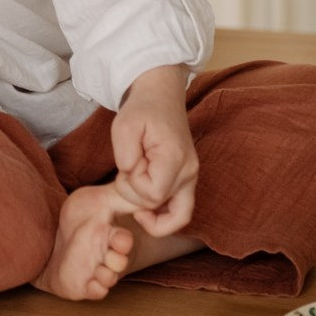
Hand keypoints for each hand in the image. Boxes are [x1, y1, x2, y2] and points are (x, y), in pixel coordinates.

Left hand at [110, 90, 198, 236]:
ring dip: (150, 209)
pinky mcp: (188, 181)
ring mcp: (192, 178)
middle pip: (161, 206)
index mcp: (175, 158)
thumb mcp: (124, 125)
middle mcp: (189, 172)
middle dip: (136, 193)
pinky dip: (162, 213)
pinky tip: (144, 198)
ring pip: (178, 217)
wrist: (161, 97)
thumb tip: (131, 175)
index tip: (128, 162)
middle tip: (129, 169)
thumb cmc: (142, 110)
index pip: (152, 194)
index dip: (133, 184)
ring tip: (135, 183)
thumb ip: (124, 154)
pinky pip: (180, 211)